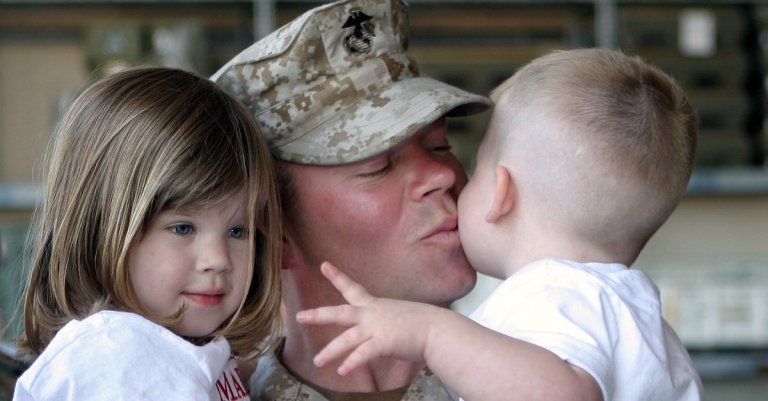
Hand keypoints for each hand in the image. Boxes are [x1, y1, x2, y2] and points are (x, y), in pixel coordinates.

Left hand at [296, 261, 437, 374]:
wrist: (437, 329)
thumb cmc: (421, 323)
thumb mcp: (397, 315)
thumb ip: (383, 322)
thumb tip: (380, 330)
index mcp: (375, 305)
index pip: (352, 288)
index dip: (337, 277)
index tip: (324, 265)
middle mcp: (372, 314)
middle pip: (340, 313)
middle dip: (318, 315)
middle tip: (299, 317)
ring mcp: (376, 328)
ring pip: (347, 339)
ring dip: (331, 351)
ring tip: (318, 362)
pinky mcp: (383, 342)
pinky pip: (363, 354)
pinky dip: (352, 362)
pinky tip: (342, 371)